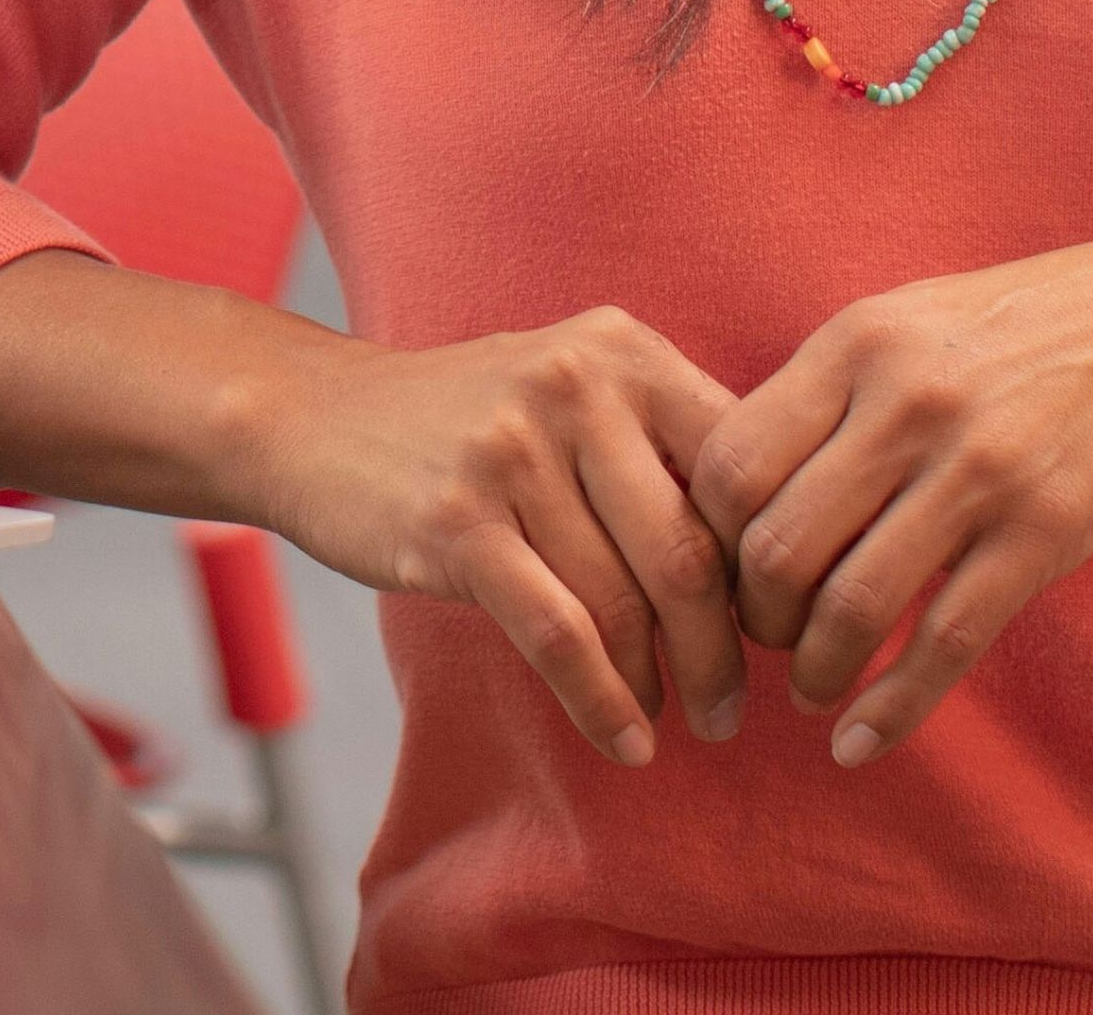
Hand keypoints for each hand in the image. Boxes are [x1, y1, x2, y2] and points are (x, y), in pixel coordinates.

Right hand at [232, 303, 751, 765]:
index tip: (777, 631)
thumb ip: (662, 443)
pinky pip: (558, 636)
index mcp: (623, 351)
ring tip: (673, 723)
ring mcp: (512, 452)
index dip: (770, 568)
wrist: (313, 415)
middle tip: (736, 708)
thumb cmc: (467, 418)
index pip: (738, 474)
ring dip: (661, 688)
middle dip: (724, 652)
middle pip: (690, 553)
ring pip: (624, 604)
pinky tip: (624, 741)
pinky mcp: (457, 522)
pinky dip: (602, 703)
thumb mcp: (571, 386)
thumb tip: (779, 557)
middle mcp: (574, 386)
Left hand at [685, 224, 1092, 768]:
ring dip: (814, 670)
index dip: (707, 541)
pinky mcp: (1043, 534)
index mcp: (853, 346)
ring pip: (851, 605)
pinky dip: (891, 709)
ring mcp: (977, 471)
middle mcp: (904, 405)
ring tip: (812, 689)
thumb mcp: (901, 323)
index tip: (719, 575)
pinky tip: (860, 742)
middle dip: (754, 619)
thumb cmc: (1015, 329)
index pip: (728, 465)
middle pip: (776, 545)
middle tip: (765, 641)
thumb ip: (821, 395)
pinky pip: (946, 642)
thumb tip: (728, 489)